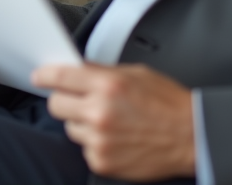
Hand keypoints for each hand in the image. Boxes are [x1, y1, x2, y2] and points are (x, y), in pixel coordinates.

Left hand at [33, 63, 195, 180]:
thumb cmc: (168, 104)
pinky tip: (116, 138)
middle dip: (64, 100)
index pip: (60, 76)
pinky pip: (84, 148)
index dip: (44, 75)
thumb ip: (102, 71)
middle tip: (79, 100)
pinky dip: (95, 143)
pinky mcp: (102, 161)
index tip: (39, 77)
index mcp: (108, 84)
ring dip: (82, 123)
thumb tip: (77, 69)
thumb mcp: (136, 73)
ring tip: (109, 121)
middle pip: (56, 104)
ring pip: (70, 127)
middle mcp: (100, 112)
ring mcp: (99, 140)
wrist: (192, 137)